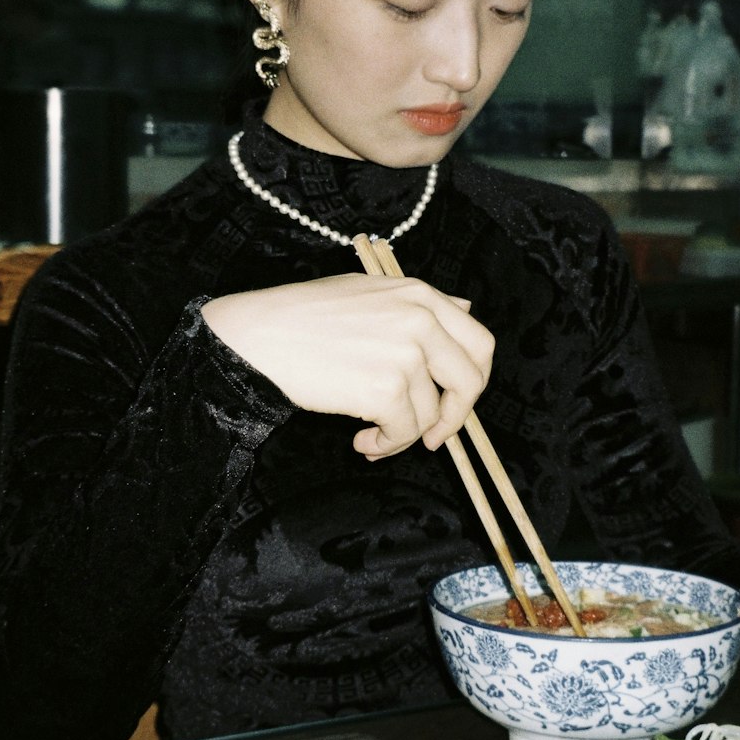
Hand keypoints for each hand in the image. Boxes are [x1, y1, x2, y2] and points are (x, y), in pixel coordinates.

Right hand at [202, 273, 493, 458]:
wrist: (259, 336)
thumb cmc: (305, 316)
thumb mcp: (372, 293)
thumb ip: (422, 304)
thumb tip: (466, 306)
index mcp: (420, 295)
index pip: (480, 341)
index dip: (474, 379)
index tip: (456, 399)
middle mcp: (420, 320)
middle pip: (471, 380)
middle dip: (456, 416)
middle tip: (432, 435)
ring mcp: (405, 353)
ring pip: (431, 414)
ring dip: (403, 435)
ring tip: (372, 435)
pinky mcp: (385, 388)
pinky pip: (403, 432)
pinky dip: (385, 446)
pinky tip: (361, 442)